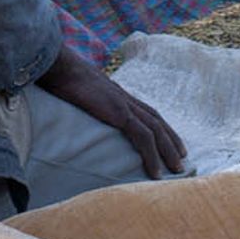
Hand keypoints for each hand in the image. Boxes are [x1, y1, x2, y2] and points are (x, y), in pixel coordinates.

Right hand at [36, 50, 188, 179]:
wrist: (58, 66)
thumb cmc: (59, 77)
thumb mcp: (74, 91)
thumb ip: (81, 100)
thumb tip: (73, 106)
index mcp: (115, 94)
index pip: (144, 110)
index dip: (158, 125)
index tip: (168, 140)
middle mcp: (124, 98)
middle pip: (156, 120)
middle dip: (171, 139)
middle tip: (182, 158)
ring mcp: (123, 104)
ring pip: (155, 130)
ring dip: (168, 150)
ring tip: (177, 168)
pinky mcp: (119, 112)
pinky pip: (143, 137)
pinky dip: (152, 155)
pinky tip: (156, 172)